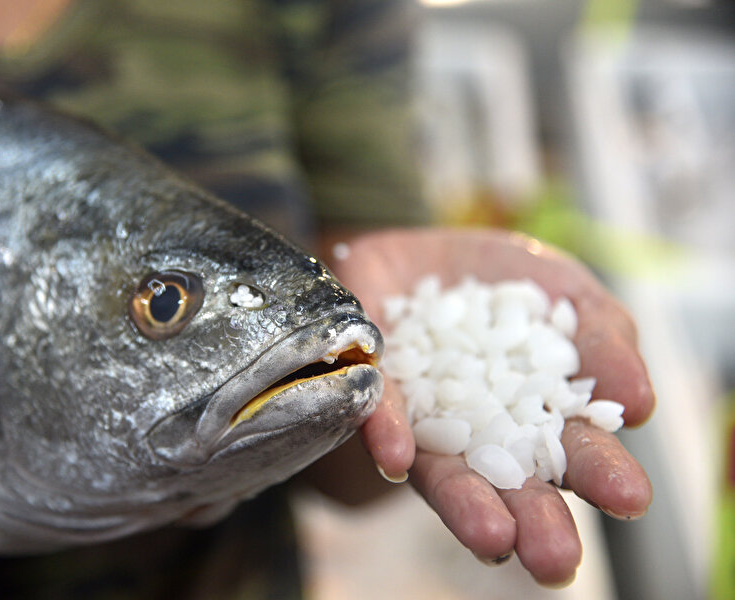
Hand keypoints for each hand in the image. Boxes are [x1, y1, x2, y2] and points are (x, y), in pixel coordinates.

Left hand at [326, 227, 653, 586]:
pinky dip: (388, 433)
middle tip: (554, 559)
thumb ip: (604, 336)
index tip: (629, 497)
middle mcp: (483, 434)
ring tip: (493, 538)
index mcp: (541, 416)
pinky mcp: (375, 395)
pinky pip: (379, 416)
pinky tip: (398, 457)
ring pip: (447, 471)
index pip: (576, 450)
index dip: (602, 472)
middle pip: (513, 483)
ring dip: (467, 505)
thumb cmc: (501, 284)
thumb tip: (639, 404)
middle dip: (536, 521)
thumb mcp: (565, 292)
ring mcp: (427, 422)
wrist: (417, 254)